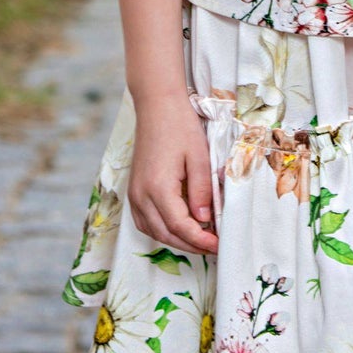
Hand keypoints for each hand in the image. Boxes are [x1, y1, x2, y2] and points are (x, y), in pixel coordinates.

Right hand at [128, 91, 218, 255]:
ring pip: (153, 231)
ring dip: (176, 239)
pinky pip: (145, 221)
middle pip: (165, 234)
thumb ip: (202, 192)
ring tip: (200, 239)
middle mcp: (141, 195)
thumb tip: (205, 220)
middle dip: (191, 245)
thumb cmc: (180, 126)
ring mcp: (134, 193)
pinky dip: (162, 229)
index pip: (180, 226)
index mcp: (158, 188)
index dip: (200, 240)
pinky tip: (179, 227)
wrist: (157, 106)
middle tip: (214, 246)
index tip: (218, 245)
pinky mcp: (133, 189)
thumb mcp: (199, 158)